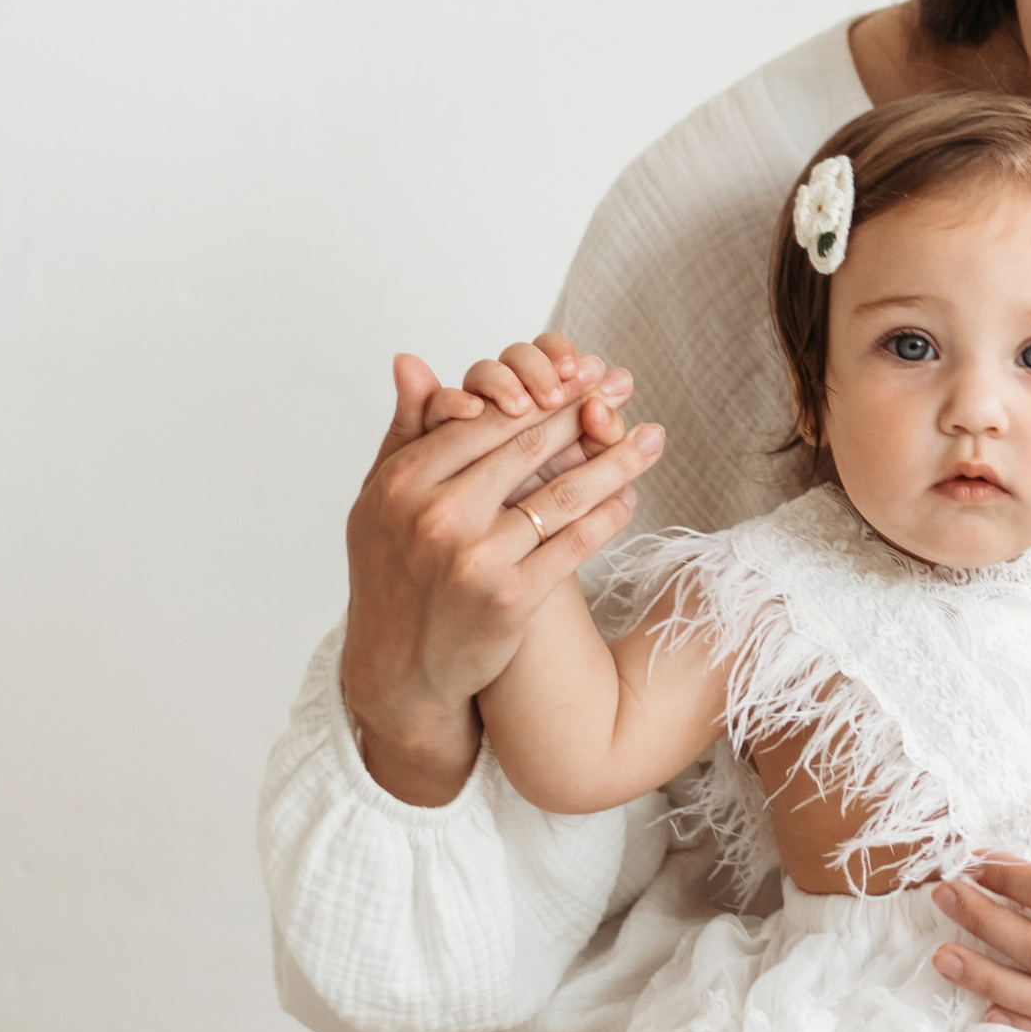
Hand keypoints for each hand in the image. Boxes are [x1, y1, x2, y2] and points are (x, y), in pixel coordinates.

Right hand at [341, 344, 665, 803]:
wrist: (397, 671)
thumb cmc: (391, 574)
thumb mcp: (380, 500)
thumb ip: (404, 430)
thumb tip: (412, 360)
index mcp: (404, 481)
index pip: (487, 420)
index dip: (539, 393)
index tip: (578, 372)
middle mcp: (437, 516)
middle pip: (528, 448)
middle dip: (584, 411)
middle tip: (624, 386)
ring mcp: (476, 559)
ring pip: (561, 495)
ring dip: (615, 461)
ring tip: (650, 436)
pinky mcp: (511, 599)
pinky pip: (574, 544)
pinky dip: (608, 516)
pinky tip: (631, 496)